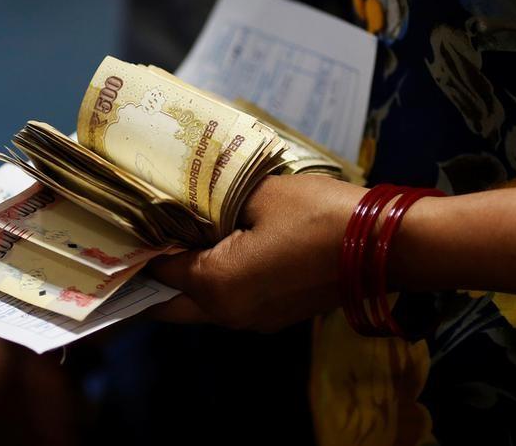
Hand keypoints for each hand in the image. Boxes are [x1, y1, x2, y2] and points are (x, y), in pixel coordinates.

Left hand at [149, 174, 365, 331]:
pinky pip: (229, 304)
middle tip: (140, 247)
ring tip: (175, 243)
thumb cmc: (318, 216)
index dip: (142, 247)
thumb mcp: (260, 194)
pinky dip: (213, 284)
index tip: (129, 226)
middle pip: (171, 305)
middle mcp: (228, 314)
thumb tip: (188, 202)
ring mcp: (253, 321)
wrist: (385, 247)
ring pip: (200, 306)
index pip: (160, 270)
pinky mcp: (275, 317)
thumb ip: (214, 201)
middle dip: (151, 281)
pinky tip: (216, 251)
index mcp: (217, 285)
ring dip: (184, 283)